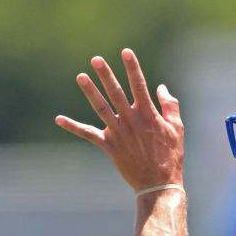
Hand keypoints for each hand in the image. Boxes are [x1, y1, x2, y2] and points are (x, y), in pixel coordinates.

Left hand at [55, 49, 183, 191]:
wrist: (159, 182)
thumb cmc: (171, 155)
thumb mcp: (177, 128)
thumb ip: (169, 106)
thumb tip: (160, 87)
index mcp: (149, 115)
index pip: (140, 86)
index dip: (133, 67)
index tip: (126, 52)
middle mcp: (132, 121)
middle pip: (116, 93)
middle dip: (106, 75)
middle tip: (96, 59)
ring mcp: (119, 133)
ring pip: (101, 109)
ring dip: (90, 92)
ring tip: (80, 76)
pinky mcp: (109, 146)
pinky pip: (89, 135)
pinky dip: (73, 127)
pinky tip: (58, 119)